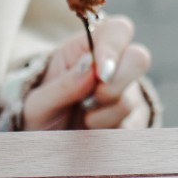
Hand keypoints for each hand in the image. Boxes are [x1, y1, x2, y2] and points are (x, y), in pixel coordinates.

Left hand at [20, 17, 154, 130]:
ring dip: (103, 116)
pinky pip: (132, 128)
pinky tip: (93, 134)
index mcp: (88, 48)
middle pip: (139, 58)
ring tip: (83, 120)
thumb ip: (62, 85)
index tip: (100, 73)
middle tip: (92, 100)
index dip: (113, 47)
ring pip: (130, 101)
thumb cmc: (41, 114)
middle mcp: (115, 67)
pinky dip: (109, 135)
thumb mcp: (38, 102)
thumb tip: (90, 69)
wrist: (44, 146)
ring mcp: (128, 94)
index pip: (118, 30)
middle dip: (115, 83)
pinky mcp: (134, 122)